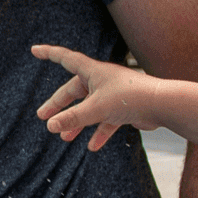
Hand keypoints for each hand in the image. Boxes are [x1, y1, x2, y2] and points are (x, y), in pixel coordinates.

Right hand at [28, 43, 161, 152]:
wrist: (163, 105)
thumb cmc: (130, 99)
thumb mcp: (96, 109)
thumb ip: (72, 118)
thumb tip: (50, 126)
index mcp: (93, 71)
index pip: (65, 58)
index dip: (49, 54)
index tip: (34, 50)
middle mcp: (102, 80)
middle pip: (74, 91)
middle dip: (59, 105)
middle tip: (44, 118)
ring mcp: (113, 94)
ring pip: (89, 108)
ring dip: (77, 122)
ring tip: (65, 138)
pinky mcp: (124, 108)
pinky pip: (106, 120)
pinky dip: (99, 132)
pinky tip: (93, 147)